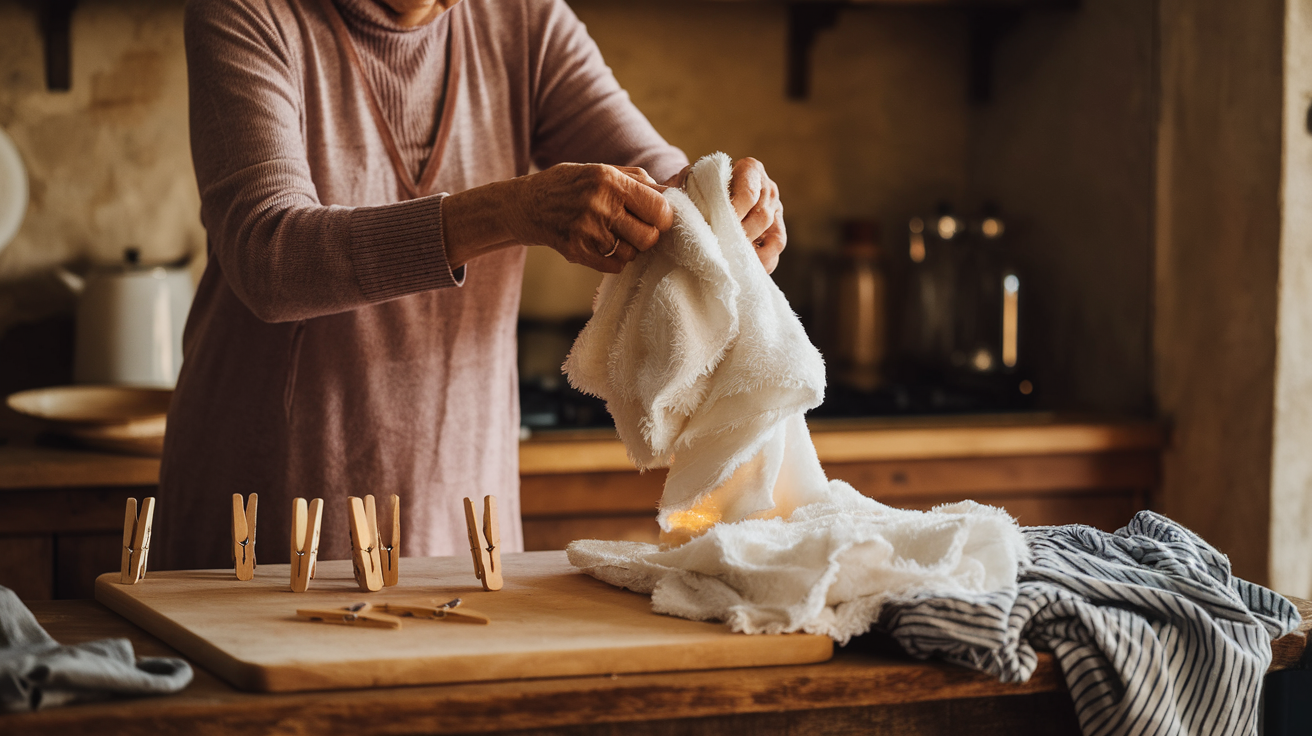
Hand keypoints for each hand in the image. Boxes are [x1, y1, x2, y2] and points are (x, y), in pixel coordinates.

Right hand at [507, 164, 673, 273]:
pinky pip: (614, 266)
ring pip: (632, 254)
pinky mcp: (576, 251)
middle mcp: (599, 204)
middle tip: (637, 229)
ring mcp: (586, 230)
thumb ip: (639, 181)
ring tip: (613, 234)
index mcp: (610, 179)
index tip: (657, 218)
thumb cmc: (571, 185)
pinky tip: (601, 245)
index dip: (664, 217)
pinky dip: (614, 260)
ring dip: (629, 248)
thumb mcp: (602, 170)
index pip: (659, 208)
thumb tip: (675, 192)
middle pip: (649, 236)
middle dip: (648, 236)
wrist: (525, 204)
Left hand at [663, 158, 785, 272]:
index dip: (733, 212)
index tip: (714, 225)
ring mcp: (775, 213)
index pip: (748, 192)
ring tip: (726, 261)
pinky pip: (774, 253)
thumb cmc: (693, 188)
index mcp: (750, 170)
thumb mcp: (687, 181)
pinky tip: (739, 269)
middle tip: (717, 249)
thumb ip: (686, 190)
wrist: (699, 197)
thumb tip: (682, 213)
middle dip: (738, 236)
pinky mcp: (776, 235)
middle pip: (762, 216)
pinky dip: (759, 264)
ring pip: (773, 237)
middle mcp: (768, 189)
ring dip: (748, 252)